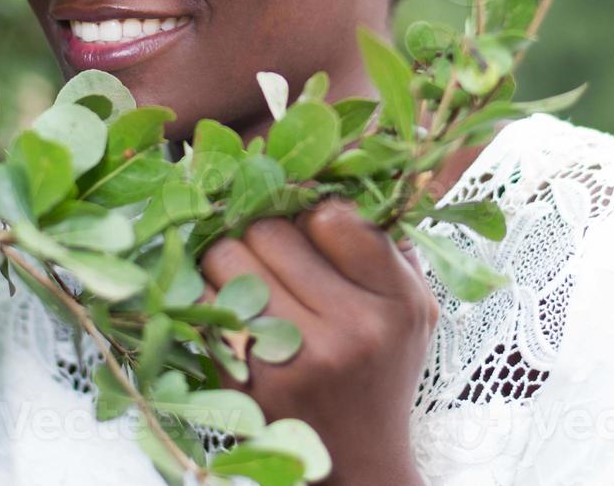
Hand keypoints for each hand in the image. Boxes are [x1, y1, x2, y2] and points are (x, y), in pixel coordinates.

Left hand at [200, 199, 437, 485]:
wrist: (359, 462)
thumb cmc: (382, 369)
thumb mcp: (412, 304)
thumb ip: (389, 238)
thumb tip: (354, 158)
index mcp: (396, 302)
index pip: (332, 215)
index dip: (313, 214)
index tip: (312, 229)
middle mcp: (348, 331)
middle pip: (269, 230)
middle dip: (263, 231)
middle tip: (271, 250)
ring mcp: (292, 359)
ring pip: (225, 257)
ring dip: (228, 258)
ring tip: (248, 276)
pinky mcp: (244, 382)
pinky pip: (201, 304)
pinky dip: (207, 297)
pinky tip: (230, 309)